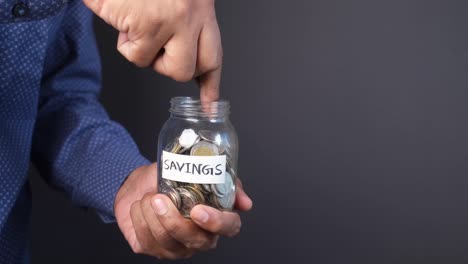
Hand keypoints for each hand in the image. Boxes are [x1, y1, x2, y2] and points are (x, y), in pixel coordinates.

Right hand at [83, 0, 221, 101]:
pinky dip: (125, 43)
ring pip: (159, 66)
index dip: (210, 83)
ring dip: (143, 52)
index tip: (210, 104)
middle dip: (168, 66)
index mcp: (201, 6)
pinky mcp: (147, 24)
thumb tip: (185, 59)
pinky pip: (136, 55)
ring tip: (137, 23)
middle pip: (189, 70)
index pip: (213, 55)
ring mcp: (170, 21)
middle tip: (156, 47)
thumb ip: (184, 23)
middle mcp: (191, 14)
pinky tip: (125, 19)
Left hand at [114, 163, 252, 258]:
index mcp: (215, 219)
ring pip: (167, 239)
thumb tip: (246, 203)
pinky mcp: (152, 249)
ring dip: (152, 214)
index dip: (217, 222)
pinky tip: (140, 205)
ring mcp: (176, 247)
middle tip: (160, 198)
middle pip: (195, 240)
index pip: (229, 228)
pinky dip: (139, 216)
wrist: (139, 185)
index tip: (199, 211)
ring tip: (149, 196)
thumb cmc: (168, 179)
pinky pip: (146, 239)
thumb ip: (223, 182)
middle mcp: (199, 237)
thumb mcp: (196, 171)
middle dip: (174, 221)